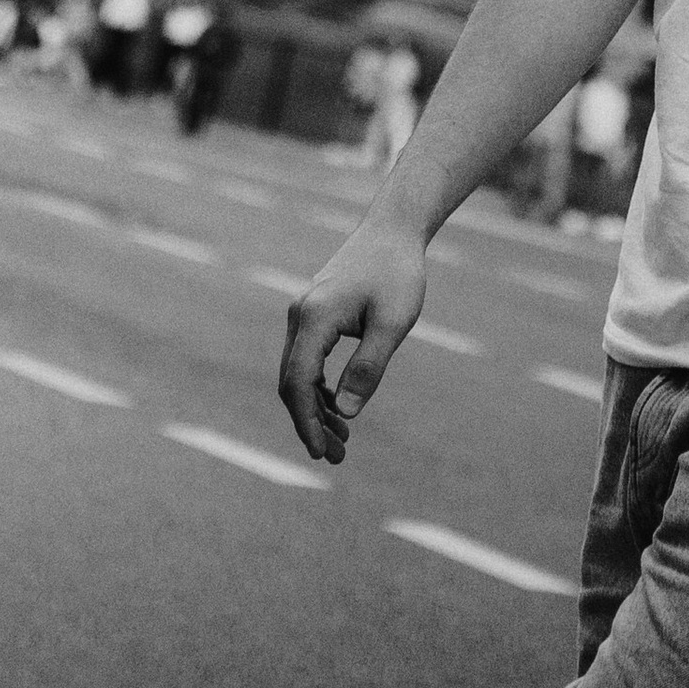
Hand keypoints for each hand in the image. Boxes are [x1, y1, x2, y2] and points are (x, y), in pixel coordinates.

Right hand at [277, 209, 428, 465]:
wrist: (392, 230)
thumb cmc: (397, 273)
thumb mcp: (393, 323)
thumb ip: (368, 368)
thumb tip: (346, 415)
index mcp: (315, 318)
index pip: (298, 381)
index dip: (305, 422)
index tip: (320, 453)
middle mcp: (300, 315)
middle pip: (291, 382)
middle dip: (309, 423)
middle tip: (334, 457)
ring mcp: (304, 314)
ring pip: (297, 373)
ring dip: (314, 409)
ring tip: (340, 442)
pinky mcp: (313, 314)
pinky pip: (306, 359)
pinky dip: (318, 388)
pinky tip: (338, 407)